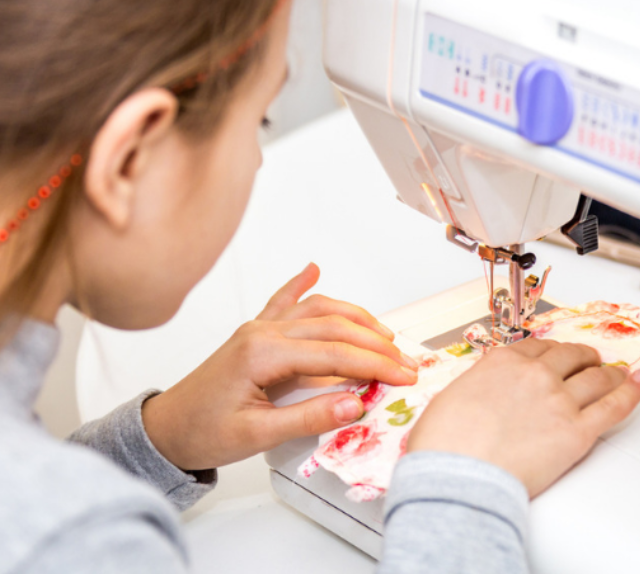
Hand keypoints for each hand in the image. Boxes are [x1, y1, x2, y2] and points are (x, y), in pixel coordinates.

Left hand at [141, 263, 417, 470]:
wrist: (167, 428)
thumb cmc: (204, 431)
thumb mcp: (257, 435)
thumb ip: (308, 418)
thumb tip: (355, 403)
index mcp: (262, 354)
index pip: (335, 355)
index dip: (375, 365)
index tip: (404, 375)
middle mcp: (262, 332)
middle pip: (333, 328)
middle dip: (375, 343)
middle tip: (406, 361)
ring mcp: (258, 328)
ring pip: (316, 310)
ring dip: (354, 317)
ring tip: (384, 332)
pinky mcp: (254, 332)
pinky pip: (282, 302)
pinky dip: (301, 285)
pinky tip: (312, 269)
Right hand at [407, 338, 639, 497]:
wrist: (459, 476)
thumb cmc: (445, 445)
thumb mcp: (450, 399)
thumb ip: (474, 389)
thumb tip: (478, 397)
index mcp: (502, 362)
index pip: (536, 346)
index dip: (551, 351)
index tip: (557, 354)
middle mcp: (534, 374)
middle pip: (571, 356)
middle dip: (583, 357)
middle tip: (589, 361)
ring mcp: (559, 400)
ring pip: (597, 378)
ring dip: (609, 373)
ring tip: (617, 373)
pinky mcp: (578, 432)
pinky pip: (615, 406)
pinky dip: (632, 391)